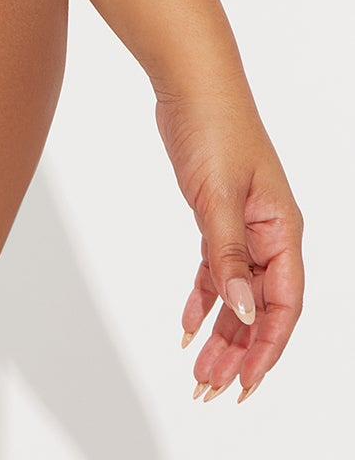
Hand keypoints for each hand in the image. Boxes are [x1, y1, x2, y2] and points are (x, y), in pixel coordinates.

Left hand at [154, 82, 303, 403]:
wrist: (190, 82)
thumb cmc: (215, 127)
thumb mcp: (218, 196)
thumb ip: (228, 256)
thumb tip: (245, 313)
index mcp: (283, 231)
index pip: (285, 305)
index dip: (268, 349)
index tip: (245, 385)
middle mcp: (270, 234)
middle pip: (261, 309)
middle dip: (239, 353)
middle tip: (211, 392)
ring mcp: (245, 226)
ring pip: (237, 294)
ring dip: (219, 333)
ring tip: (198, 374)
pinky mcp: (217, 216)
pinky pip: (215, 270)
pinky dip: (203, 299)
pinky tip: (187, 327)